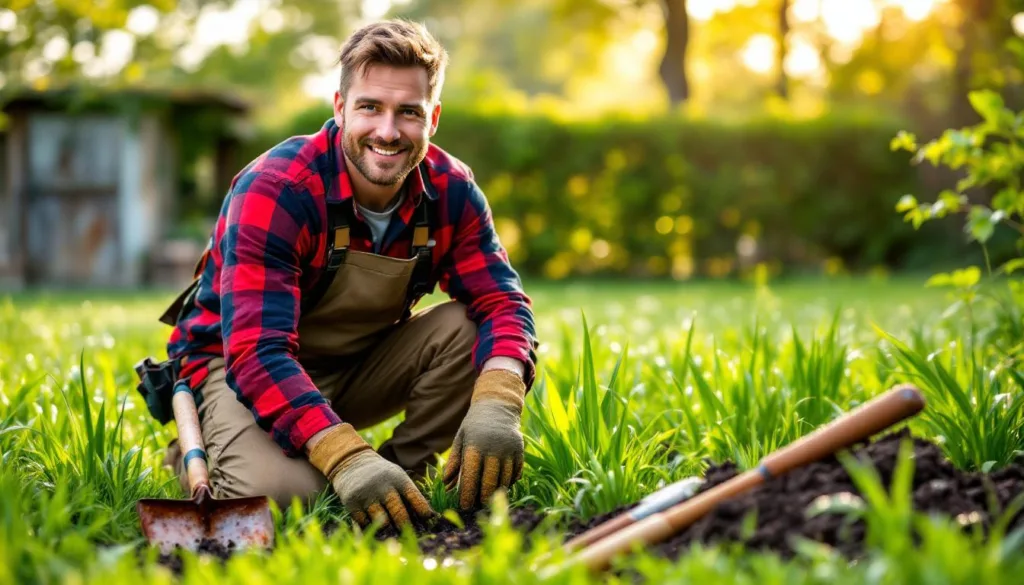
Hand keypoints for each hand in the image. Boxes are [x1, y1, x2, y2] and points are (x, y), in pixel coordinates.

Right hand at [308, 423, 433, 527]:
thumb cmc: (382, 475)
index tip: (429, 521)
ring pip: (383, 522)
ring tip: (395, 535)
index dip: (424, 512)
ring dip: (390, 531)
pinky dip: (372, 528)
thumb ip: (410, 493)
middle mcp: (383, 486)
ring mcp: (366, 495)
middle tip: (412, 535)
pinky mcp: (352, 503)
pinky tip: (376, 528)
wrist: (352, 463)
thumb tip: (430, 517)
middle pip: (399, 514)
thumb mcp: (397, 476)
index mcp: (398, 478)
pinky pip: (365, 524)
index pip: (415, 497)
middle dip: (407, 527)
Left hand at [443, 368, 525, 509]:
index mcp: (475, 446)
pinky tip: (501, 486)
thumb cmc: (474, 426)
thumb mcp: (460, 439)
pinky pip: (516, 474)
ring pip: (504, 480)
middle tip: (477, 506)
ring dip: (496, 492)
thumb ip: (453, 461)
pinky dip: (509, 483)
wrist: (498, 406)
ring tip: (488, 499)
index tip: (464, 506)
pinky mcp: (520, 451)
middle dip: (483, 498)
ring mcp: (509, 450)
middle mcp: (494, 448)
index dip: (467, 494)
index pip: (470, 476)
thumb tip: (446, 485)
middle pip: (489, 482)